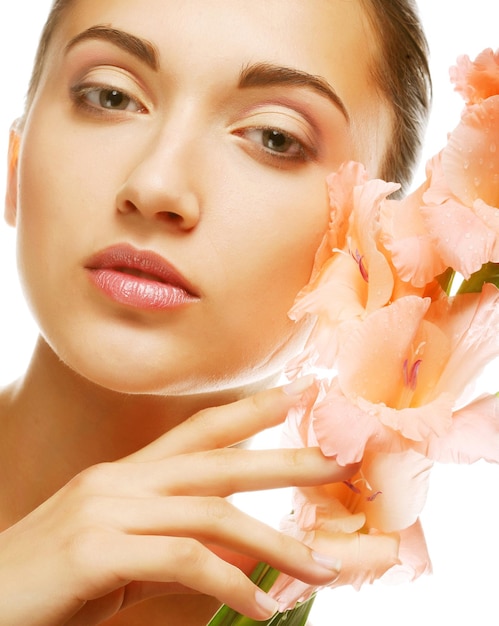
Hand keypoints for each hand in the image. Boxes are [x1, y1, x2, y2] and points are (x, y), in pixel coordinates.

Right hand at [0, 381, 353, 624]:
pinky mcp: (97, 549)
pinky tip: (261, 611)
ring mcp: (108, 509)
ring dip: (277, 544)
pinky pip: (185, 561)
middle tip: (341, 462)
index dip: (253, 409)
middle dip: (287, 460)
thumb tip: (244, 553)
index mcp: (129, 474)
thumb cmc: (57, 582)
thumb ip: (182, 545)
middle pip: (221, 461)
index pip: (201, 429)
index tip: (300, 392)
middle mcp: (121, 479)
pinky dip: (231, 586)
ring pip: (214, 514)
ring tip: (324, 568)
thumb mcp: (127, 555)